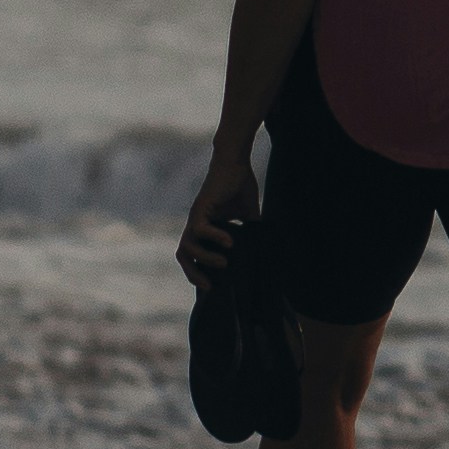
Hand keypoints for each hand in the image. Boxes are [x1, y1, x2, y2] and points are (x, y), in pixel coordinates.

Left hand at [179, 159, 255, 286]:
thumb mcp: (247, 213)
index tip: (212, 286)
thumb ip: (251, 229)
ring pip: (187, 246)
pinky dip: (214, 238)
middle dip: (193, 273)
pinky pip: (201, 229)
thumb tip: (265, 246)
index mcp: (203, 227)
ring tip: (224, 264)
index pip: (194, 254)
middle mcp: (195, 224)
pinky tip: (230, 243)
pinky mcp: (201, 208)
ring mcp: (196, 217)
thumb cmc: (239, 184)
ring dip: (204, 259)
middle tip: (209, 287)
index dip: (199, 270)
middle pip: (183, 255)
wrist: (235, 161)